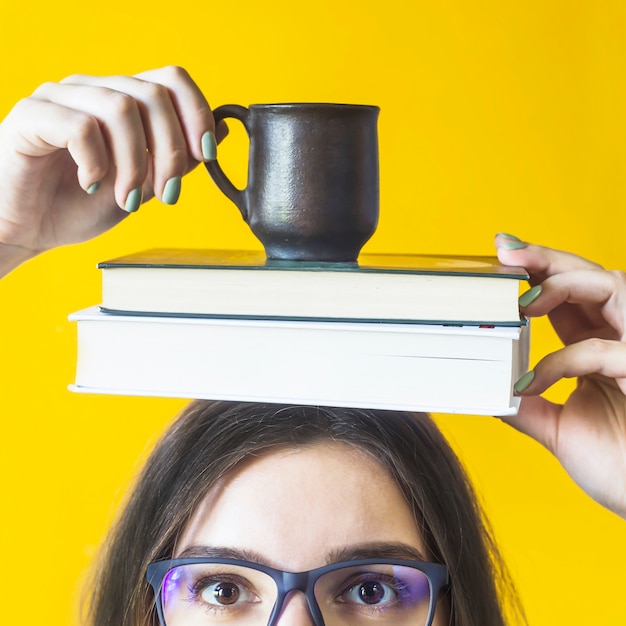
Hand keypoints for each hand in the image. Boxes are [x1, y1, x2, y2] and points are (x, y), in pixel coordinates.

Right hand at [0, 66, 221, 275]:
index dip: (197, 114)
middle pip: (152, 94)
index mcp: (121, 102)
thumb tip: (220, 131)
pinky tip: (92, 184)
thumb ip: (178, 159)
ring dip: (135, 163)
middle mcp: (93, 91)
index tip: (206, 155)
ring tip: (128, 198)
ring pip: (120, 107)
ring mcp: (60, 99)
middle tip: (167, 193)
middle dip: (171, 150)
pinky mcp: (31, 117)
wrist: (28, 230)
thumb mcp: (144, 186)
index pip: (170, 79)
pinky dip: (97, 162)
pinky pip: (79, 126)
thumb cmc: (79, 205)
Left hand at [496, 234, 625, 518]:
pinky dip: (564, 361)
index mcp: (599, 346)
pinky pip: (605, 350)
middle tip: (505, 252)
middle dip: (547, 258)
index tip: (501, 258)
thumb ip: (526, 406)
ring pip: (611, 286)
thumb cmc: (617, 466)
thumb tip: (489, 389)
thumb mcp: (558, 429)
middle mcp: (622, 339)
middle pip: (589, 275)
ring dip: (563, 284)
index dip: (538, 272)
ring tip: (520, 299)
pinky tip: (532, 382)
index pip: (568, 296)